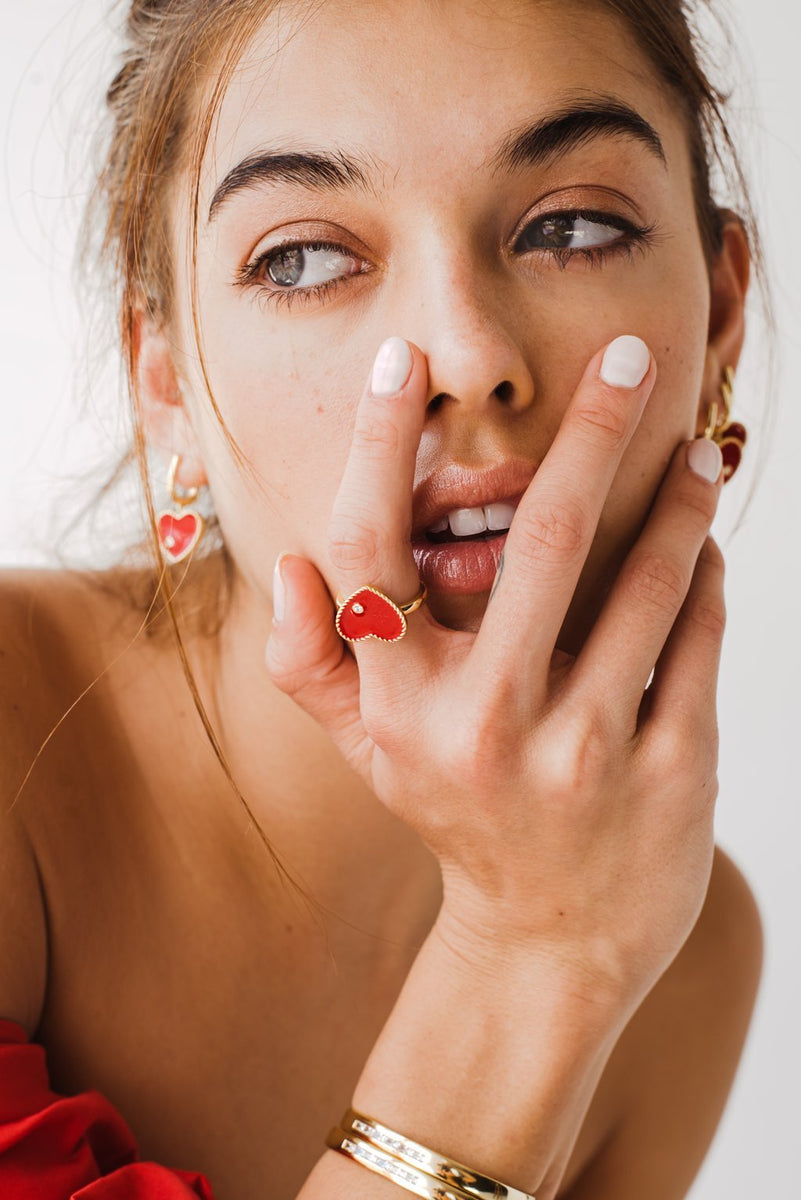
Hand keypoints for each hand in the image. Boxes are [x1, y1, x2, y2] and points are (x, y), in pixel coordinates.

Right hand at [265, 335, 724, 1010]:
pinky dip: (702, 573)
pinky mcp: (672, 772)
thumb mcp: (369, 753)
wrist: (554, 939)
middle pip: (544, 539)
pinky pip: (697, 636)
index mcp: (399, 710)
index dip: (376, 448)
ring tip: (689, 450)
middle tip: (628, 356)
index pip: (370, 554)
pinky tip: (700, 546)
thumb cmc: (456, 813)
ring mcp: (586, 753)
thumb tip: (289, 563)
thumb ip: (310, 664)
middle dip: (594, 430)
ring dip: (676, 499)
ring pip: (646, 581)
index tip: (402, 361)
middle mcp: (487, 729)